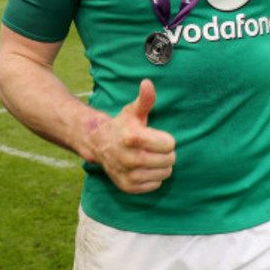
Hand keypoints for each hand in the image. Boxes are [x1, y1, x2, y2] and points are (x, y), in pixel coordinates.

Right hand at [86, 79, 175, 193]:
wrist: (99, 145)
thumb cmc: (123, 126)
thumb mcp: (133, 111)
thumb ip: (145, 99)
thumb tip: (148, 83)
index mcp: (132, 138)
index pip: (169, 144)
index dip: (166, 139)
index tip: (156, 136)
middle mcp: (129, 158)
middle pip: (169, 160)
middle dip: (166, 152)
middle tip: (154, 147)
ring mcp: (128, 175)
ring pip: (165, 173)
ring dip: (162, 165)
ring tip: (150, 156)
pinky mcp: (128, 187)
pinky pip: (156, 184)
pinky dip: (153, 176)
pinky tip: (143, 167)